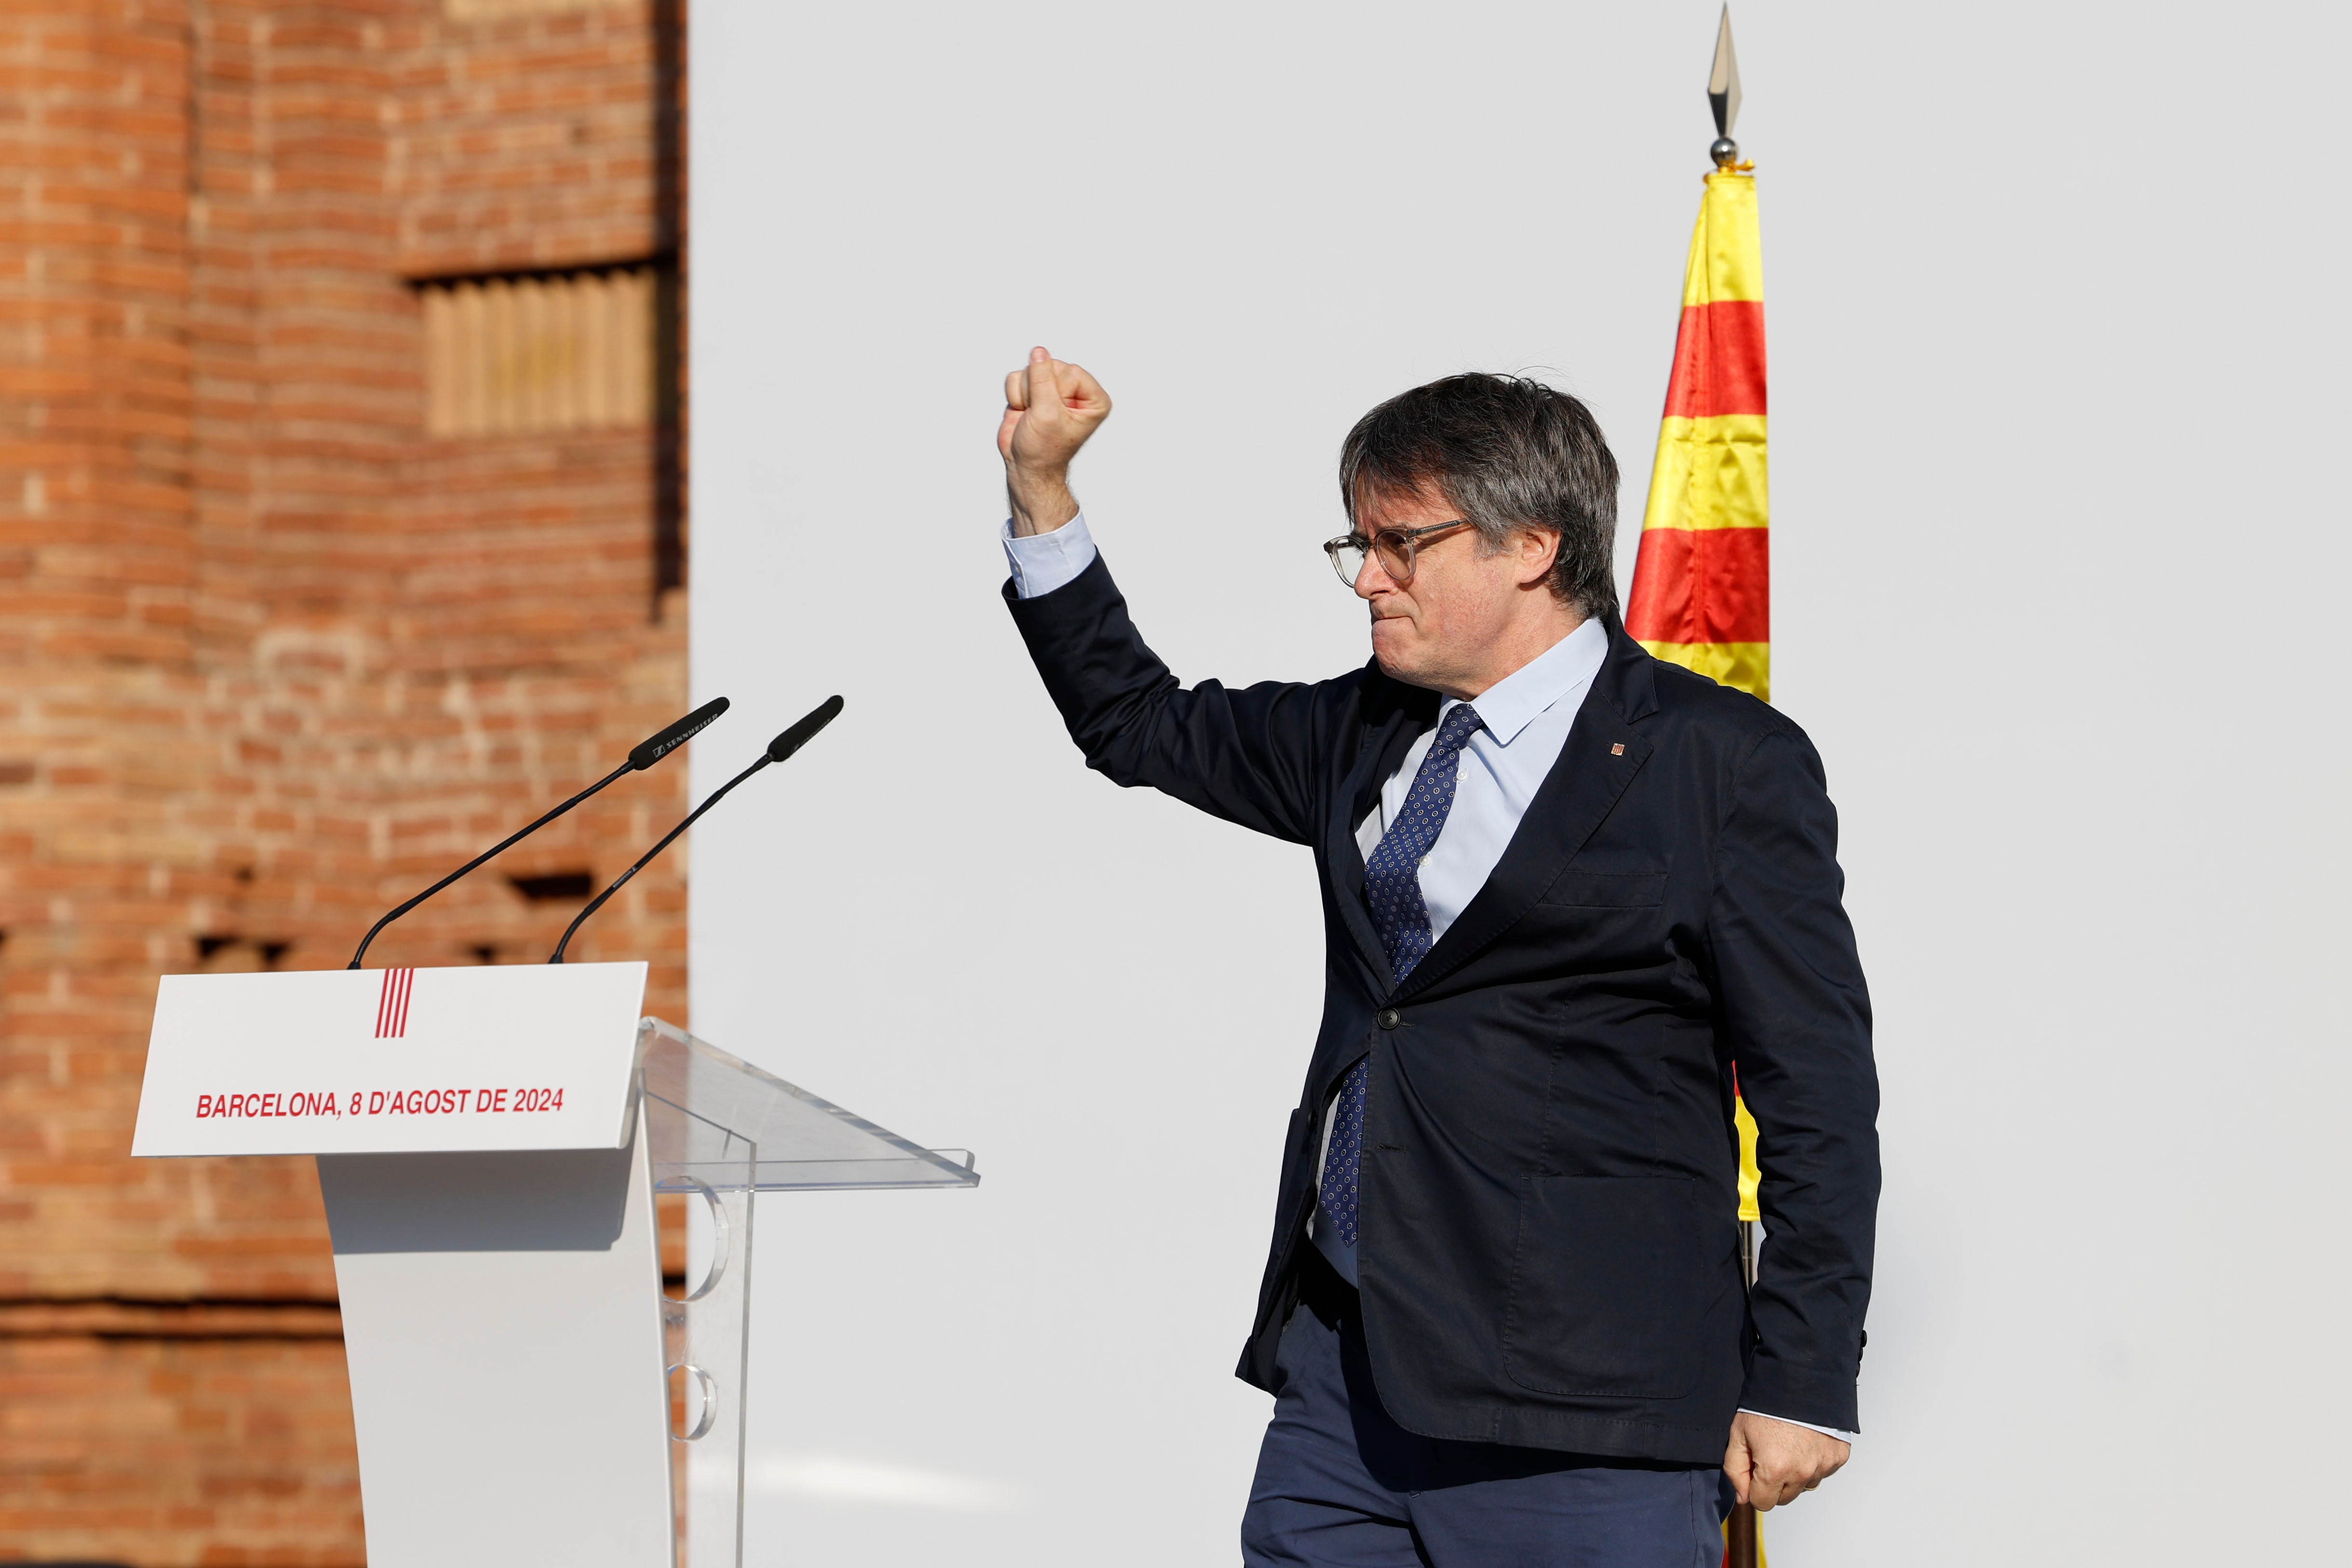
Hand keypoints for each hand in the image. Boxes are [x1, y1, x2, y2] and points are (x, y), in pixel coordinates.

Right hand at [997, 345, 1109, 535]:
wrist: (1026, 467)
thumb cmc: (1044, 450)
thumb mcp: (1047, 414)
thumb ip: (1042, 378)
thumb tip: (1039, 351)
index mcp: (1092, 398)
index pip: (1070, 371)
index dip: (1055, 391)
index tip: (1053, 414)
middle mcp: (1074, 391)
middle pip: (1049, 366)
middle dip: (1037, 391)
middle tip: (1039, 416)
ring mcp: (1052, 389)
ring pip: (1030, 370)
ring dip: (1024, 395)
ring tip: (1031, 416)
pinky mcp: (1033, 391)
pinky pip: (1017, 377)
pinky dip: (1015, 396)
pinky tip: (1023, 413)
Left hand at [1722, 1411, 1848, 1510]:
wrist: (1799, 1379)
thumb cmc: (1766, 1405)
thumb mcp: (1738, 1434)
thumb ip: (1735, 1470)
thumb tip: (1743, 1497)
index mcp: (1775, 1470)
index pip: (1762, 1503)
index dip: (1754, 1487)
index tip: (1754, 1469)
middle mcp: (1803, 1473)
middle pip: (1785, 1498)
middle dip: (1774, 1483)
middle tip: (1770, 1454)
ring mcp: (1823, 1466)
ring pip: (1805, 1486)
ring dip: (1796, 1474)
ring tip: (1789, 1445)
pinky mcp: (1838, 1457)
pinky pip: (1823, 1472)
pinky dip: (1814, 1462)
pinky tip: (1805, 1441)